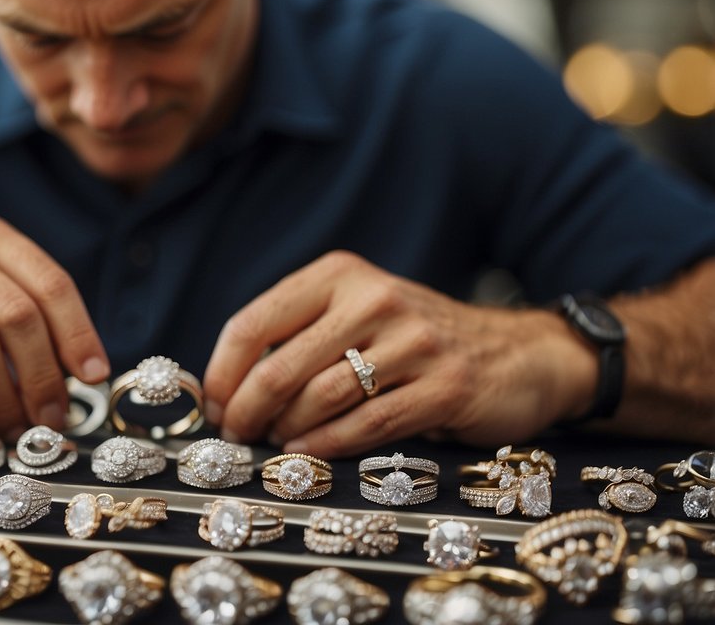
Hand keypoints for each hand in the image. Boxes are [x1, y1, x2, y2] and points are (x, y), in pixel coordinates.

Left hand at [202, 250, 595, 456]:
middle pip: (281, 365)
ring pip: (321, 396)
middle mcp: (375, 298)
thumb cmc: (413, 341)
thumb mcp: (355, 314)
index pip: (255, 321)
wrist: (516, 353)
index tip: (212, 404)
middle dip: (246, 410)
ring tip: (272, 444)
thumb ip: (298, 336)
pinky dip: (328, 444)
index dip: (222, 371)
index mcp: (340, 275)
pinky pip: (369, 423)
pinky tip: (307, 453)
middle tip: (235, 435)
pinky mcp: (446, 386)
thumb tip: (226, 388)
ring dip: (284, 430)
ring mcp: (414, 342)